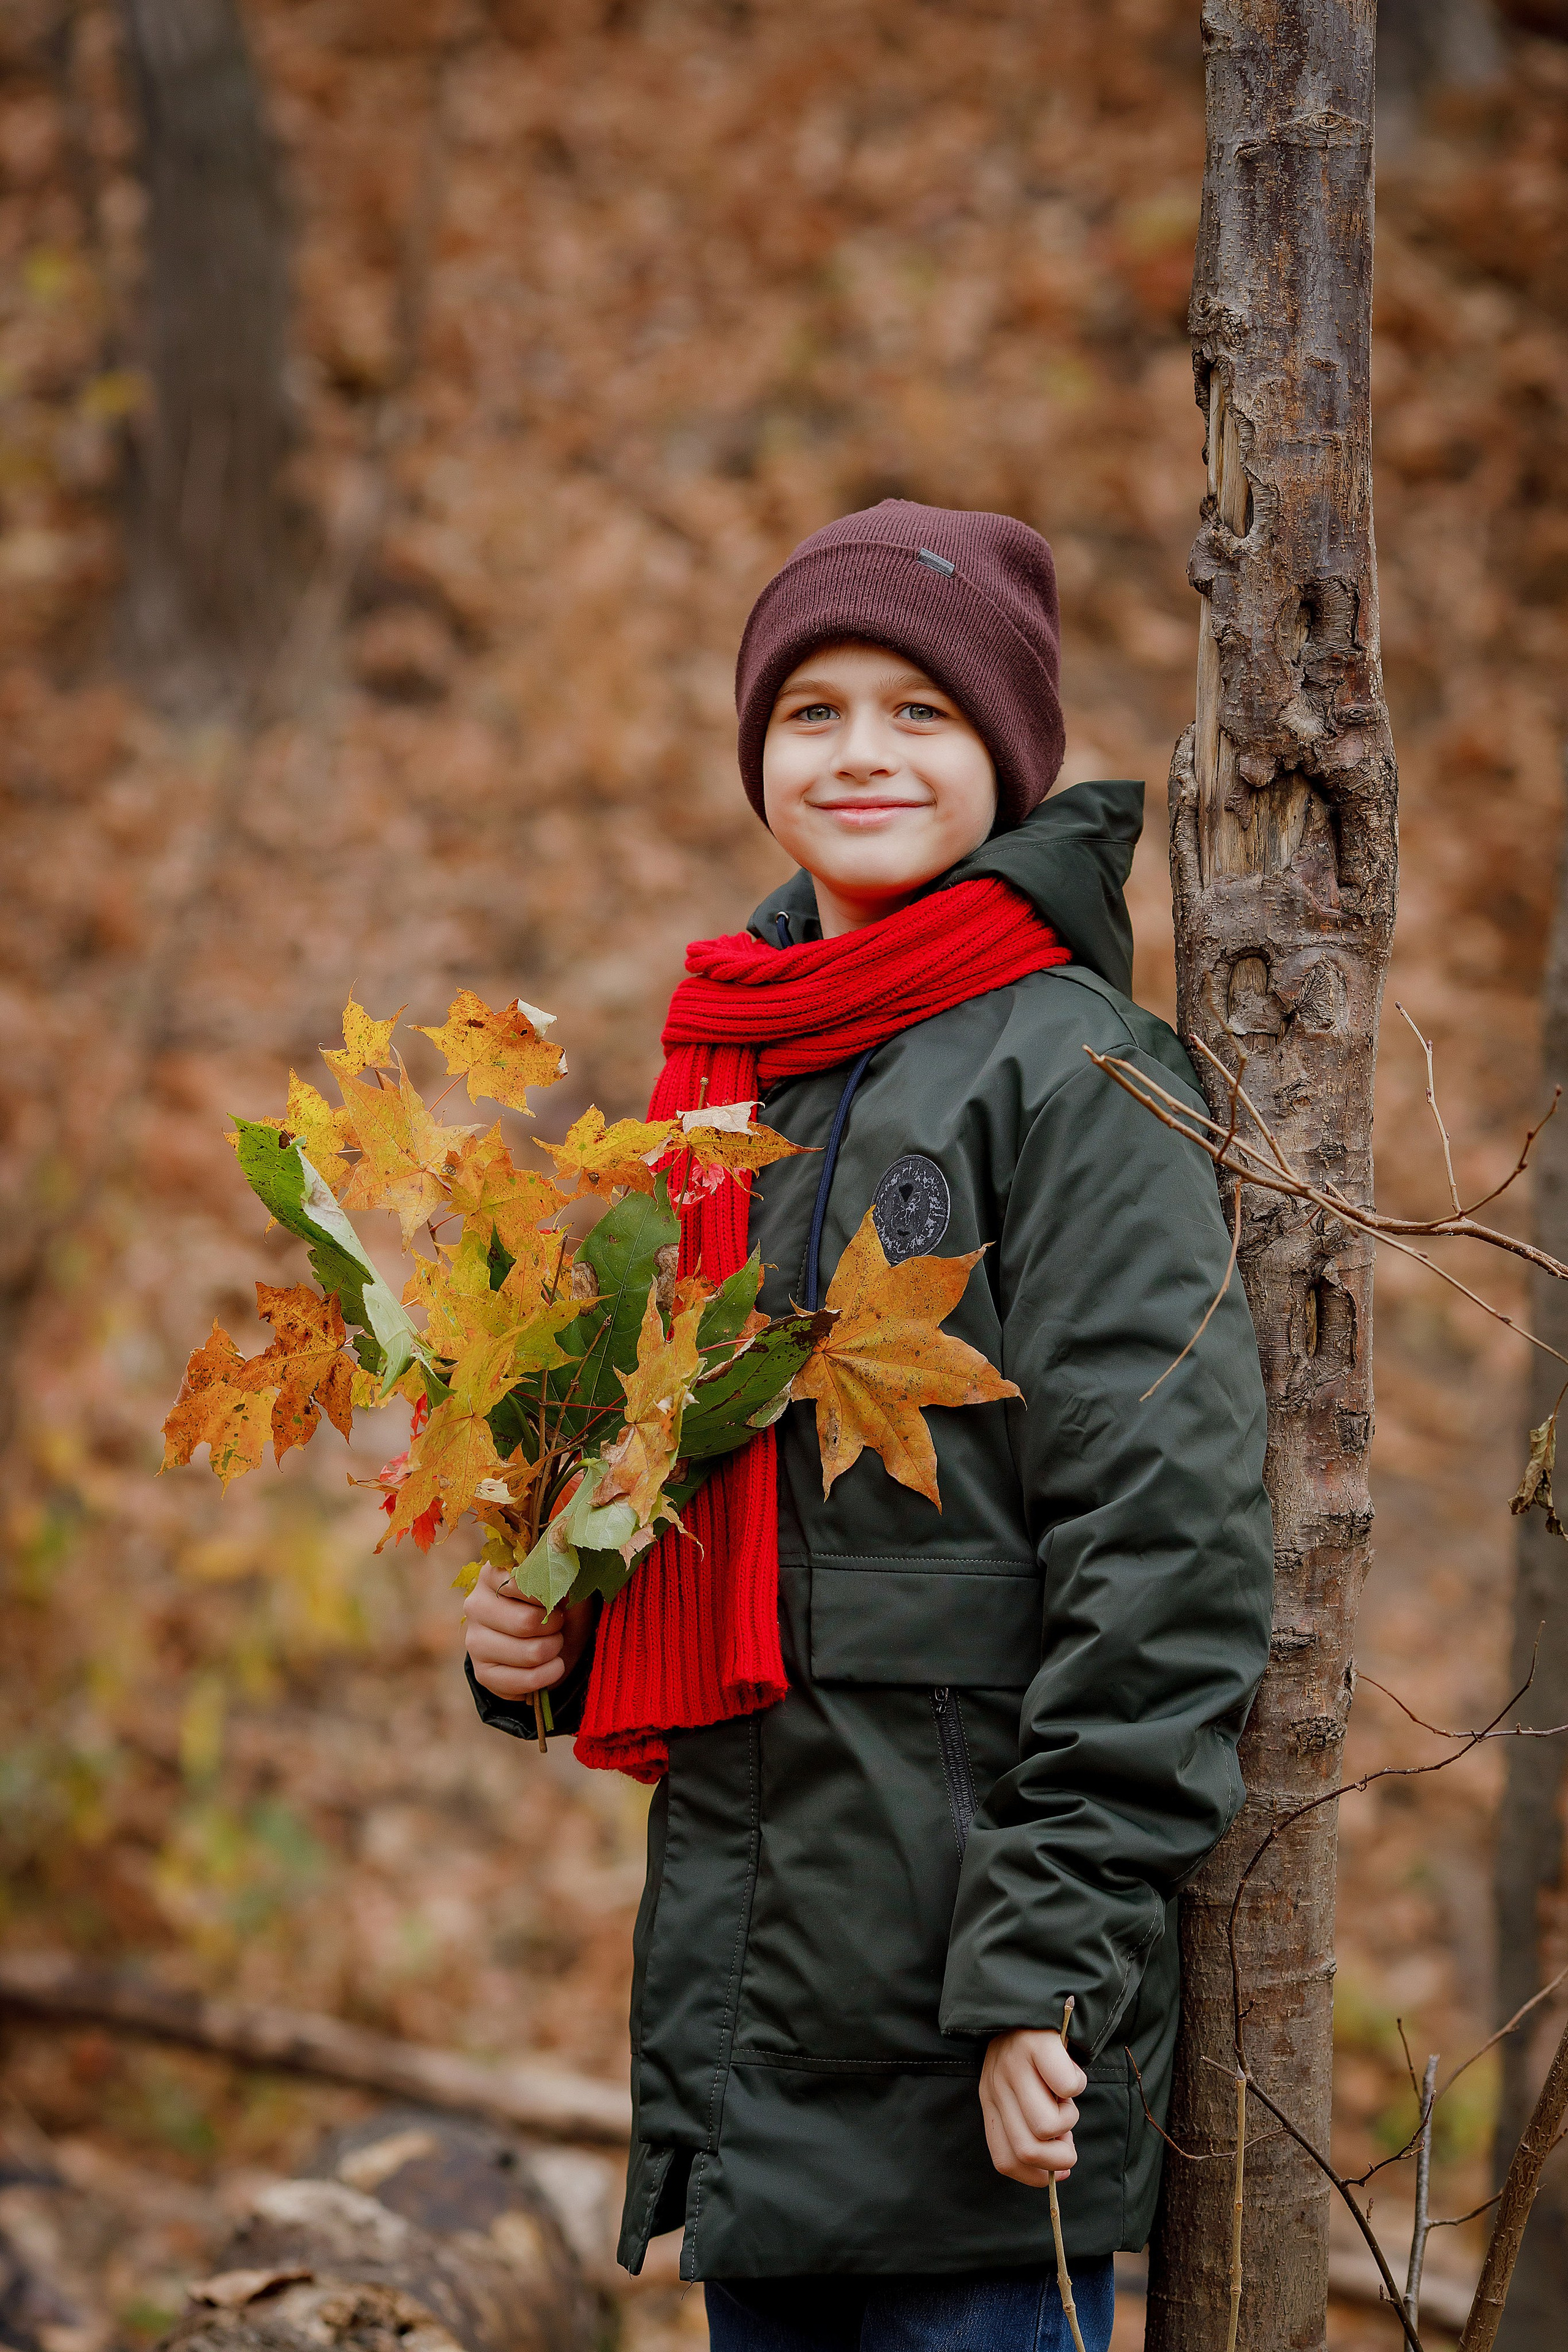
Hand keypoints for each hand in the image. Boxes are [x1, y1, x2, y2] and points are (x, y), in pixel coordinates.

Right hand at [464, 1555, 593, 1700]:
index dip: (547, 1593)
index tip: (556, 1598)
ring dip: (554, 1650)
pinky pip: (525, 1681)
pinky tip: (552, 1666)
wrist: (549, 1644)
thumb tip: (562, 1580)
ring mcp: (475, 1641)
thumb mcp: (567, 1587)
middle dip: (554, 1626)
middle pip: (526, 1622)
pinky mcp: (482, 1673)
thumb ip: (564, 1579)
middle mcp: (475, 1605)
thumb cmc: (556, 1608)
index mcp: (492, 1575)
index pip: (519, 1580)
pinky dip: (549, 1675)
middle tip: (558, 1625)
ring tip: (553, 1643)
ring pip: (529, 1654)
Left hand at [979, 2028, 1086, 2186]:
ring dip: (1069, 2118)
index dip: (1037, 2176)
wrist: (1026, 1999)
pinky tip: (1068, 2070)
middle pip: (1027, 2150)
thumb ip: (1033, 2128)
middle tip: (1068, 2135)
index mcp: (991, 2103)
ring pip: (1047, 2125)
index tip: (1059, 2172)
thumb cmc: (1029, 2056)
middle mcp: (996, 2087)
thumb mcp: (1020, 2093)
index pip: (1005, 2160)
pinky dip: (1076, 2085)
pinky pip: (1066, 2086)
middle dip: (1059, 2157)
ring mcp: (1014, 2066)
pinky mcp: (1036, 2045)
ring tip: (1065, 2096)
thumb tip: (1062, 2169)